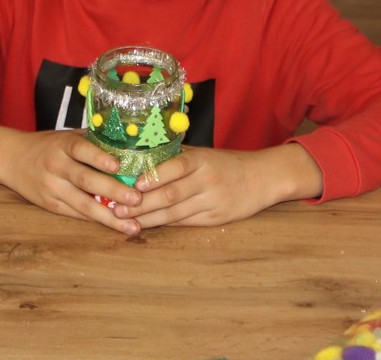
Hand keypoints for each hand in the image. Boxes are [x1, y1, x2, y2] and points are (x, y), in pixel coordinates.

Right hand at [0, 125, 141, 235]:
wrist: (10, 158)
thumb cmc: (48, 145)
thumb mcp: (67, 136)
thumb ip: (94, 142)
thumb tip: (132, 147)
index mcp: (63, 145)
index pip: (82, 150)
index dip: (99, 158)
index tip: (118, 166)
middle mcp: (57, 166)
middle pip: (86, 180)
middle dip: (113, 191)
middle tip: (137, 199)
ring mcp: (52, 188)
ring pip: (83, 204)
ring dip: (109, 217)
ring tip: (132, 226)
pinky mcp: (50, 205)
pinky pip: (76, 214)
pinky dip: (96, 221)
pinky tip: (115, 226)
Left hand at [121, 145, 322, 228]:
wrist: (263, 178)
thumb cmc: (226, 164)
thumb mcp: (205, 154)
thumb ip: (177, 157)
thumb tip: (139, 159)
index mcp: (202, 160)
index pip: (175, 167)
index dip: (154, 177)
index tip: (133, 185)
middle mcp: (207, 180)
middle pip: (171, 194)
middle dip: (142, 204)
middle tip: (117, 208)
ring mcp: (212, 201)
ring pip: (175, 213)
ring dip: (148, 218)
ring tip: (126, 220)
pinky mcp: (216, 219)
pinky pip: (186, 222)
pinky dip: (165, 224)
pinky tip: (148, 225)